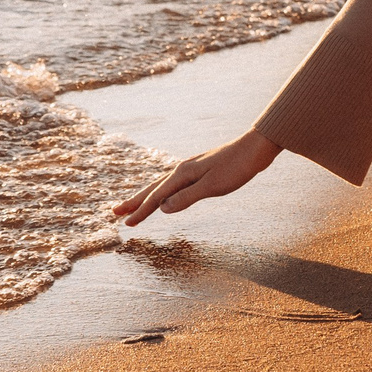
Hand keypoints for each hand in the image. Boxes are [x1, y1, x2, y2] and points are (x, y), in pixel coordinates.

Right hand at [114, 130, 278, 226]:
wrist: (257, 147)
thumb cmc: (237, 167)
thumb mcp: (212, 186)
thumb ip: (187, 198)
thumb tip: (162, 208)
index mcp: (182, 174)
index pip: (157, 197)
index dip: (141, 211)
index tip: (126, 224)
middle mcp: (182, 169)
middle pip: (153, 188)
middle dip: (135, 201)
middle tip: (115, 212)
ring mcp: (191, 169)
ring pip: (162, 185)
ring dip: (146, 196)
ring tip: (133, 205)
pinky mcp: (200, 171)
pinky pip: (173, 184)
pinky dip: (163, 192)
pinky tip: (164, 195)